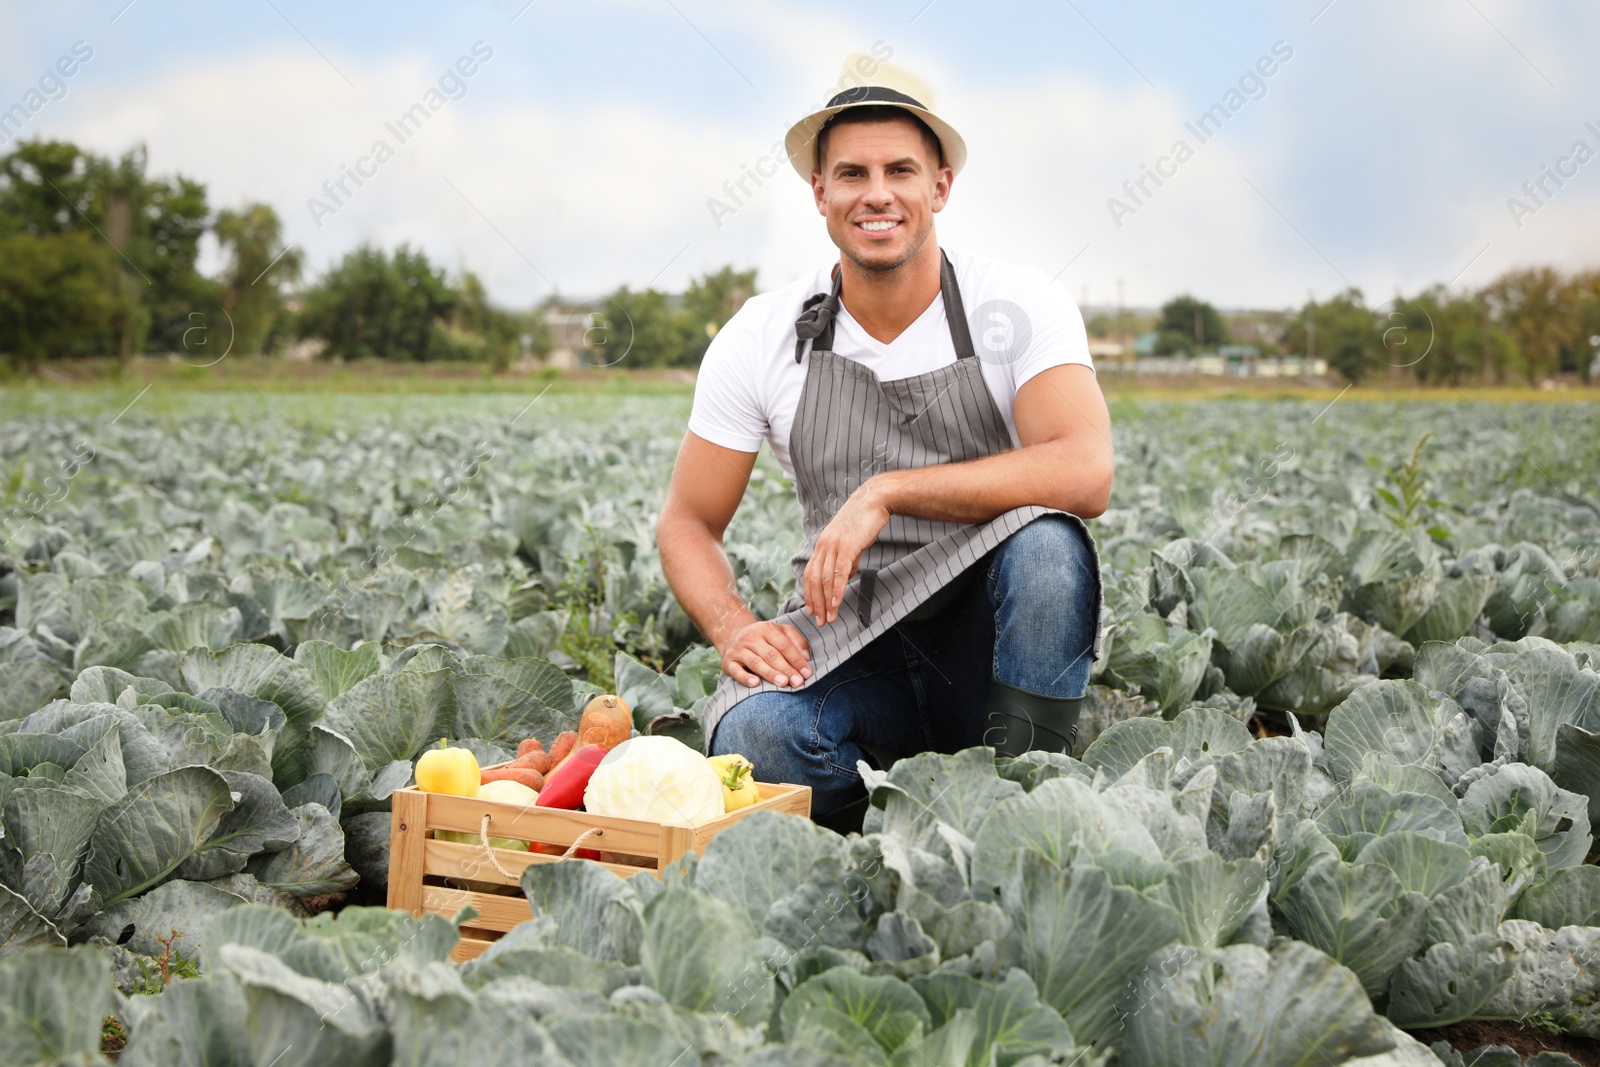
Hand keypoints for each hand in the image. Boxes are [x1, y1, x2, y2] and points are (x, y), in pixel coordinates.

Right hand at [722, 620, 812, 687]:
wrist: (732, 635)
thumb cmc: (763, 638)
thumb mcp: (780, 632)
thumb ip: (796, 641)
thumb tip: (806, 657)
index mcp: (766, 629)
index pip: (784, 645)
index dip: (796, 659)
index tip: (807, 673)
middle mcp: (751, 637)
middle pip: (771, 654)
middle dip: (786, 669)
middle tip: (798, 682)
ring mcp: (738, 649)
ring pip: (756, 662)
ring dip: (770, 673)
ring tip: (783, 683)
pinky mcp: (728, 661)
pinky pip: (736, 671)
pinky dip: (745, 678)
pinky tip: (755, 683)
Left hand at [804, 479, 891, 625]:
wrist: (874, 500)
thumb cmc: (864, 520)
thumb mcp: (851, 542)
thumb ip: (847, 560)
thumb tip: (845, 578)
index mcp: (822, 544)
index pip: (810, 573)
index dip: (809, 593)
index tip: (812, 609)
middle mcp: (823, 545)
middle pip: (814, 580)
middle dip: (816, 603)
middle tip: (819, 621)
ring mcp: (833, 546)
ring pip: (824, 580)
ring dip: (826, 602)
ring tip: (829, 618)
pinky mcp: (846, 547)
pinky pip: (838, 574)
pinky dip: (836, 591)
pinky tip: (837, 604)